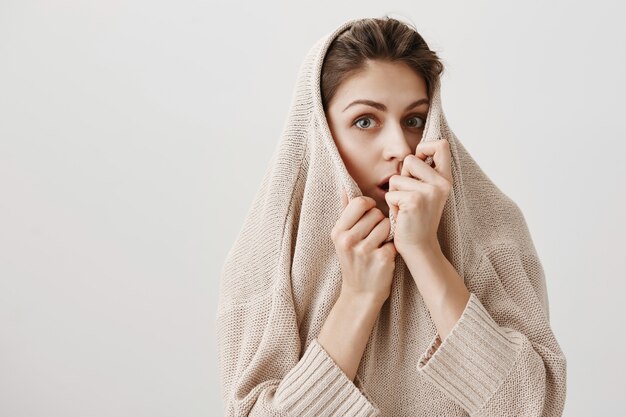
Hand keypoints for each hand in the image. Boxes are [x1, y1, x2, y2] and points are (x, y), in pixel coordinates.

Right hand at [331, 189, 397, 303]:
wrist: (360, 293)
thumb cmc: (353, 261)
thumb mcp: (342, 238)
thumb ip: (345, 212)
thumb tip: (345, 188)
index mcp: (338, 232)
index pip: (359, 202)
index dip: (368, 206)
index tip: (369, 215)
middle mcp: (348, 240)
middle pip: (375, 213)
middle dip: (379, 221)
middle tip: (374, 235)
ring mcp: (365, 250)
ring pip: (387, 224)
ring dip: (387, 233)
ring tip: (379, 244)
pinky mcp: (382, 259)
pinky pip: (394, 239)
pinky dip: (392, 246)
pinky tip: (385, 255)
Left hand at [384, 139, 452, 255]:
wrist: (419, 247)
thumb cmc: (416, 218)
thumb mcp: (426, 192)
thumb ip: (422, 173)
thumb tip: (410, 153)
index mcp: (445, 179)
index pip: (440, 145)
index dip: (425, 147)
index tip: (419, 161)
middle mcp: (441, 183)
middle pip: (410, 159)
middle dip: (402, 177)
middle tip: (409, 196)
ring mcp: (428, 192)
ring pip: (396, 178)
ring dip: (395, 193)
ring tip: (405, 208)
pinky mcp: (414, 201)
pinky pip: (390, 193)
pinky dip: (391, 205)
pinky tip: (402, 215)